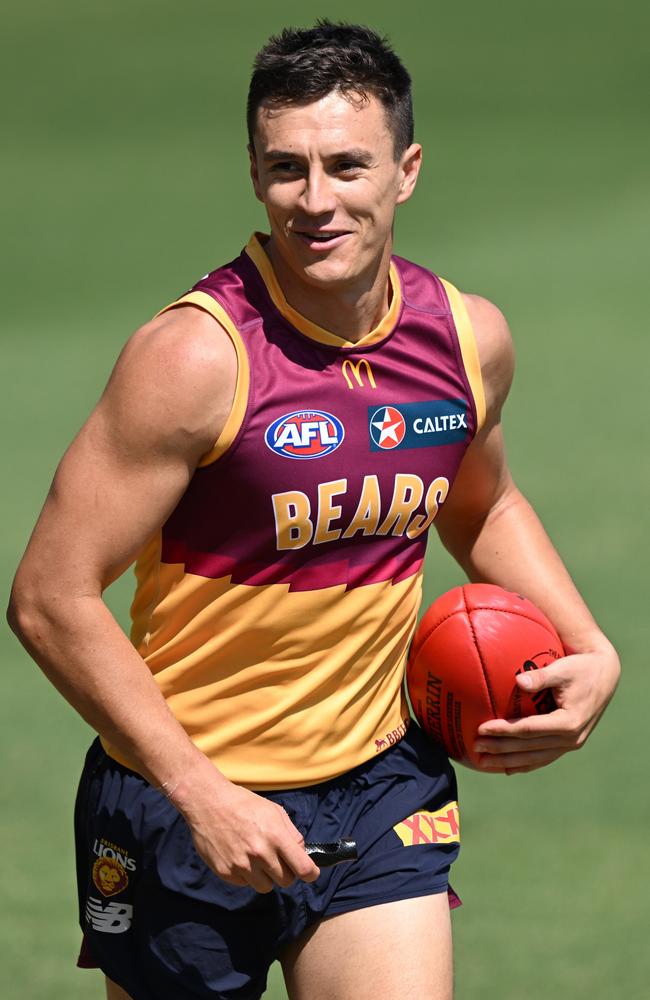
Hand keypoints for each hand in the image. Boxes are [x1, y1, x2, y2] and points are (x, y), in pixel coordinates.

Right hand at [171, 772, 319, 892]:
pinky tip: (240, 856)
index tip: (310, 873)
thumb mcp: (274, 811)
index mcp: (275, 836)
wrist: (208, 803)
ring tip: (257, 858)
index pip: (302, 868)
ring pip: (266, 887)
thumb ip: (291, 833)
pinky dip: (247, 875)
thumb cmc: (243, 804)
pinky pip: (246, 884)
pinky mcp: (226, 873)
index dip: (310, 873)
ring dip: (266, 876)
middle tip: (277, 859)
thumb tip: (302, 852)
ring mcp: (242, 865)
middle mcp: (260, 854)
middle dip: (286, 872)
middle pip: (286, 881)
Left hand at [473, 641, 619, 773]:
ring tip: (483, 762)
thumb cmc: (581, 668)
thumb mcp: (563, 669)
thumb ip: (542, 676)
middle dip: (500, 749)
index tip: (481, 729)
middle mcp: (571, 738)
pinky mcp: (568, 744)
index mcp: (568, 722)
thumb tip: (518, 681)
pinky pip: (543, 758)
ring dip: (507, 761)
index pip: (528, 730)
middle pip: (528, 748)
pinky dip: (524, 764)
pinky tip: (506, 767)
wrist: (604, 676)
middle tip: (474, 747)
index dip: (504, 731)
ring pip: (534, 758)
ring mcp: (571, 744)